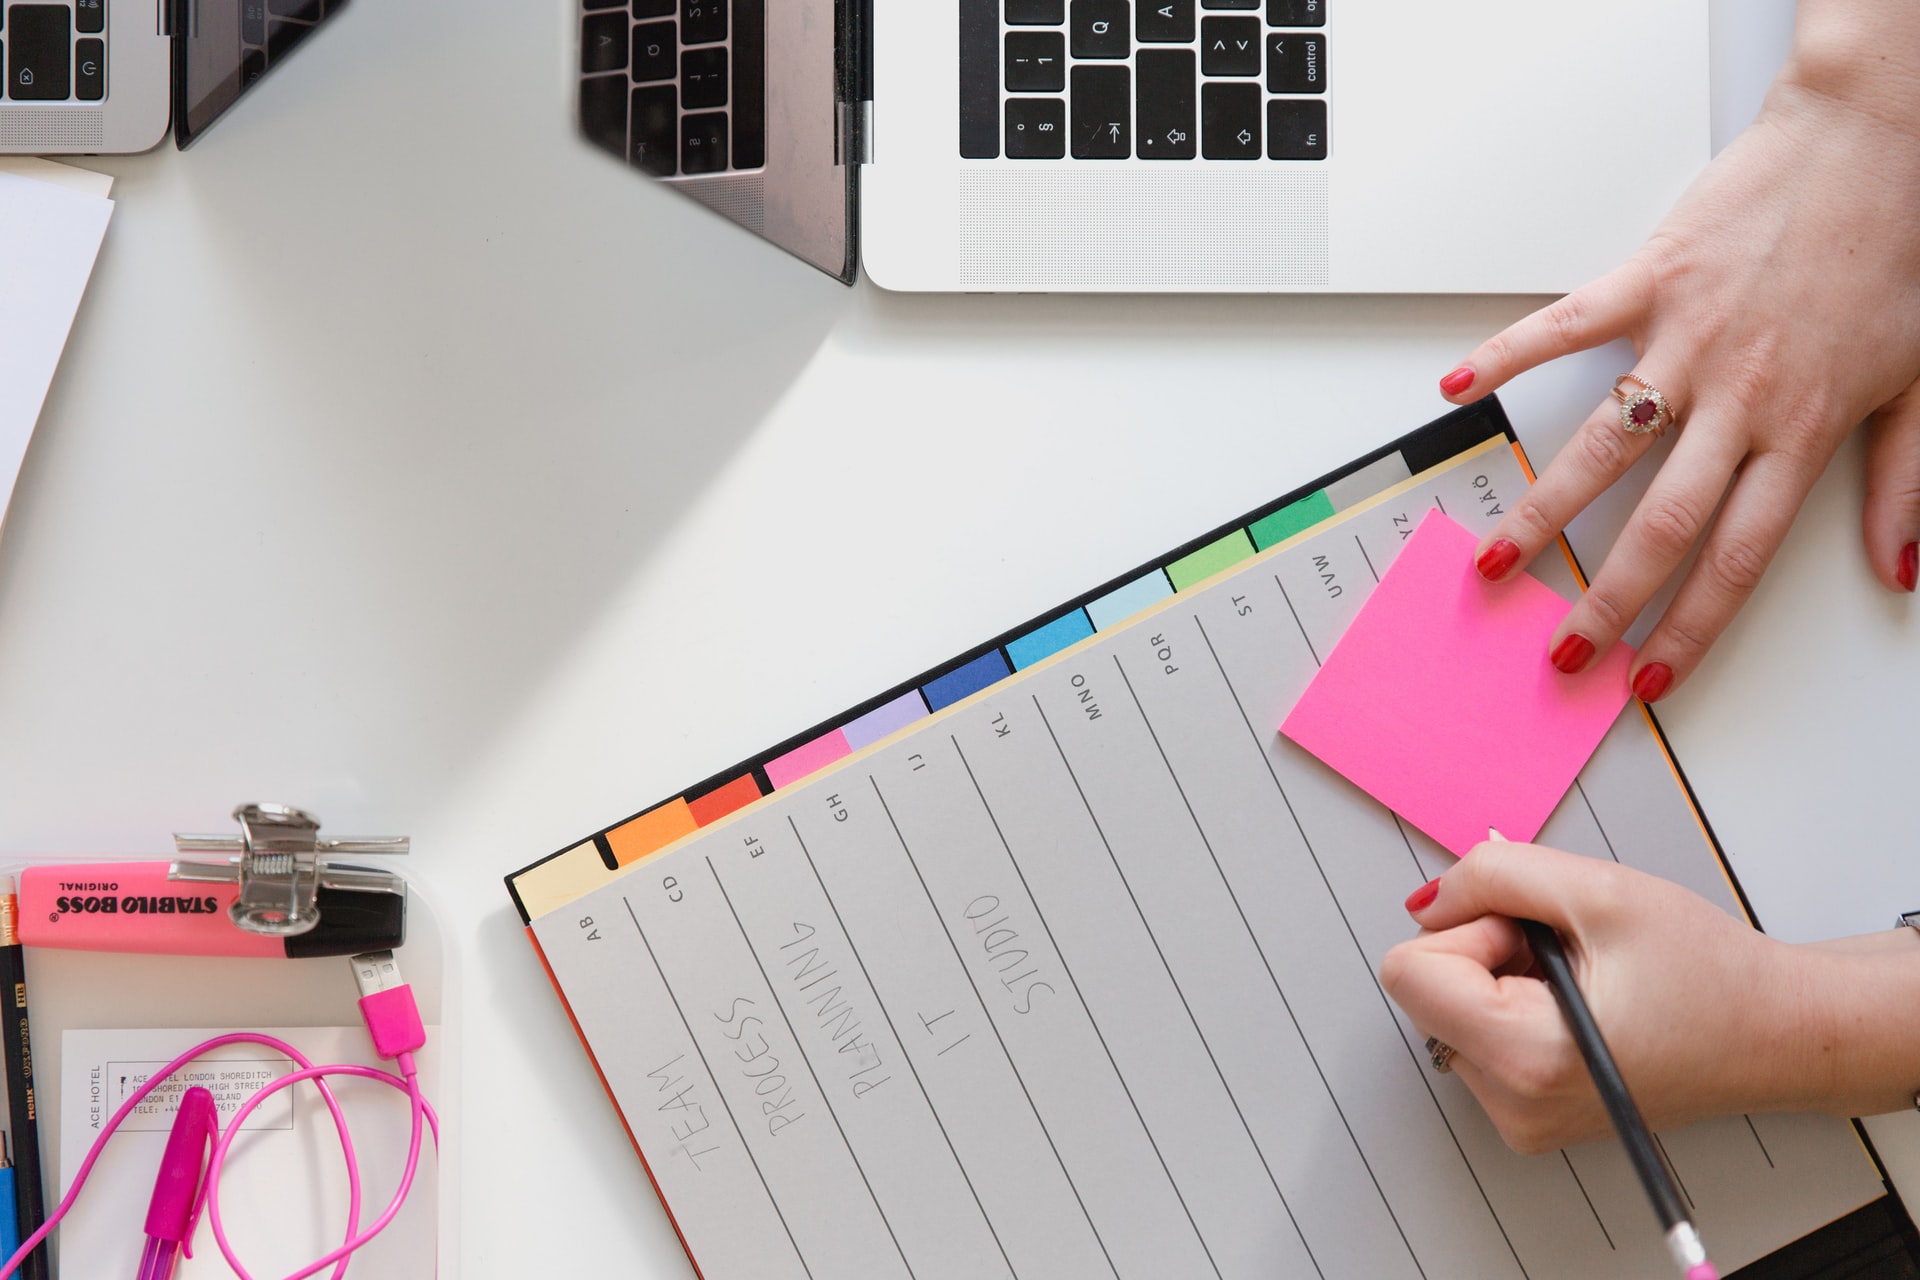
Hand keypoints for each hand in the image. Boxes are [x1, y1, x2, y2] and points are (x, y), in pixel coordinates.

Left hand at [1379, 842, 1819, 1153]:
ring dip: (1503, 977)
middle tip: (1570, 956)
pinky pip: (1476, 1034)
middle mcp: (1512, 1105)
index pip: (1409, 972)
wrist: (1778, 1034)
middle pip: (1424, 990)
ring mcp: (1518, 1118)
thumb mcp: (1598, 889)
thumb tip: (1427, 900)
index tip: (1535, 934)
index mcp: (1526, 1059)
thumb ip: (1493, 876)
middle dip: (1486, 951)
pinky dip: (1516, 1005)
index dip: (1468, 930)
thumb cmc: (1710, 972)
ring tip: (1586, 982)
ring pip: (1448, 1008)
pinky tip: (1581, 1007)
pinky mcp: (1526, 1114)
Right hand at [1438, 10, 1919, 701]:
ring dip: (1542, 513)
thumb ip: (1903, 484)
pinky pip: (1564, 326)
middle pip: (1659, 524)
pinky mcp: (1650, 279)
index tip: (1647, 678)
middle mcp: (1739, 396)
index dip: (1689, 629)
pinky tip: (1458, 389)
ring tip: (1496, 559)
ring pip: (1602, 448)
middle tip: (1559, 650)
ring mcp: (1686, 339)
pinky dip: (1505, 355)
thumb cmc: (1898, 252)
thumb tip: (1898, 569)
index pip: (1737, 557)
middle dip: (1603, 602)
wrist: (1878, 141)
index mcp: (1803, 429)